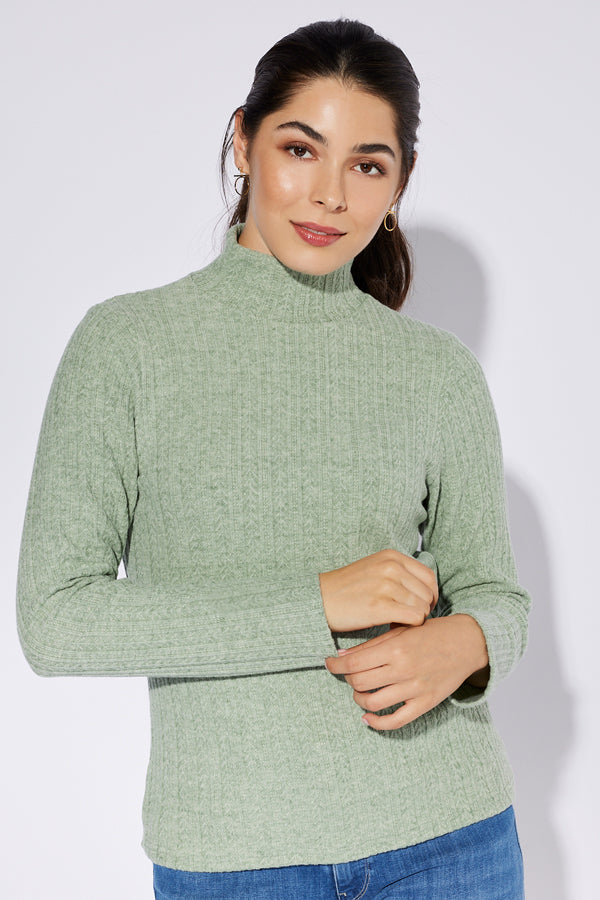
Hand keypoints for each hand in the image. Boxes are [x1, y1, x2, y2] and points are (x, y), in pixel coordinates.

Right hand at [318, 549, 437, 632]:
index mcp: (392, 557)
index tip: (420, 606)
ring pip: (423, 607)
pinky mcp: (380, 606)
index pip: (429, 577)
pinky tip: (392, 626)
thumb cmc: (348, 588)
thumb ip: (400, 573)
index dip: (429, 595)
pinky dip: (409, 626)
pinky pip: (414, 618)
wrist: (320, 599)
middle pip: (428, 593)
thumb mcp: (375, 568)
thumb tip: (426, 591)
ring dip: (414, 619)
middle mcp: (392, 567)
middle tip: (407, 617)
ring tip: (397, 621)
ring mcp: (386, 585)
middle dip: (423, 609)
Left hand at [324, 614, 488, 730]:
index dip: (335, 666)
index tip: (329, 664)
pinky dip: (376, 723)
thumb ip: (371, 645)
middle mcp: (403, 669)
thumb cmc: (431, 633)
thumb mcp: (400, 631)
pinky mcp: (425, 703)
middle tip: (348, 675)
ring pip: (373, 703)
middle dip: (348, 680)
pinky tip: (367, 717)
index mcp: (395, 647)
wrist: (466, 643)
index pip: (354, 663)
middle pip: (360, 683)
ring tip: (360, 692)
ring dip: (359, 699)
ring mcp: (415, 688)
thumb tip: (341, 656)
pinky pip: (395, 721)